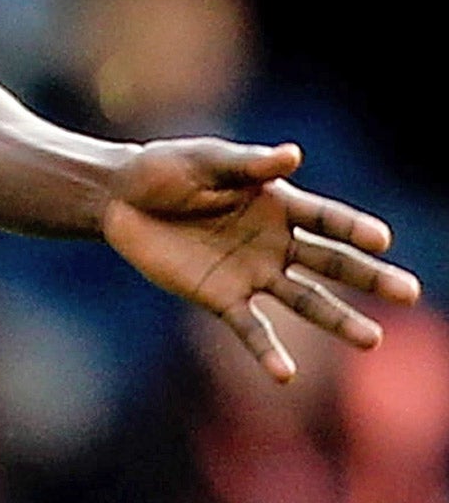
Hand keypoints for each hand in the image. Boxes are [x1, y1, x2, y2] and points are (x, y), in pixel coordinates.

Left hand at [102, 138, 422, 381]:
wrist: (121, 199)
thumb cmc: (166, 169)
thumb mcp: (205, 160)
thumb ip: (247, 164)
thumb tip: (292, 155)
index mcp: (277, 203)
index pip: (325, 218)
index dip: (352, 227)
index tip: (381, 239)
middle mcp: (275, 242)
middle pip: (330, 262)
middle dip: (368, 276)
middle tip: (408, 292)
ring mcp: (252, 273)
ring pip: (304, 299)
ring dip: (337, 319)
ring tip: (370, 340)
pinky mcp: (221, 298)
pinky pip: (249, 328)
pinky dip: (267, 351)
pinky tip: (284, 374)